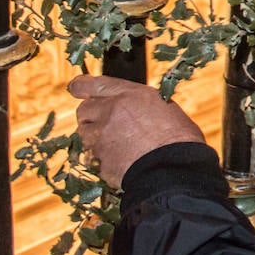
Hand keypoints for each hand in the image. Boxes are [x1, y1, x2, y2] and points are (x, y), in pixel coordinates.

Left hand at [68, 76, 204, 188]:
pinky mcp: (98, 161)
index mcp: (129, 95)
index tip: (75, 88)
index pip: (93, 84)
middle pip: (84, 110)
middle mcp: (110, 112)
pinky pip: (92, 157)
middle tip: (107, 124)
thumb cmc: (179, 139)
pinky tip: (119, 162)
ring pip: (84, 135)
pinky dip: (101, 159)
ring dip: (94, 138)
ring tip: (117, 145)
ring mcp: (101, 138)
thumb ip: (140, 104)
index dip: (81, 86)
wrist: (173, 170)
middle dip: (92, 116)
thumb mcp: (164, 108)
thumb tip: (132, 107)